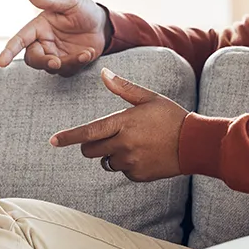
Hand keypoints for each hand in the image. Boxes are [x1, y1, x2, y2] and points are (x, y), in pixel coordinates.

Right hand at [0, 0, 109, 75]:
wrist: (104, 24)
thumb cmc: (84, 10)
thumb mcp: (70, 2)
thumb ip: (49, 1)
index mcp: (39, 27)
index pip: (19, 39)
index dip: (9, 51)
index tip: (1, 62)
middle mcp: (44, 42)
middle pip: (33, 59)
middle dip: (42, 62)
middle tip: (56, 62)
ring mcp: (55, 54)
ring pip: (50, 67)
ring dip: (67, 63)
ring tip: (85, 53)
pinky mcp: (68, 63)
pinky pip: (67, 70)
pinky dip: (78, 64)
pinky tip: (88, 53)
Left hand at [50, 69, 185, 181]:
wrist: (195, 144)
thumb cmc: (172, 117)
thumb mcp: (149, 98)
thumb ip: (123, 88)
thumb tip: (104, 73)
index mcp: (124, 122)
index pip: (88, 132)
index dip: (69, 137)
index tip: (53, 141)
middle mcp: (124, 144)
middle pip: (91, 150)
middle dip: (91, 144)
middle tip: (106, 136)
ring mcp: (131, 161)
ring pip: (106, 162)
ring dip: (111, 154)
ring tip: (133, 144)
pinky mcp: (138, 175)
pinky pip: (122, 171)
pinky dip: (126, 164)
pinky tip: (143, 154)